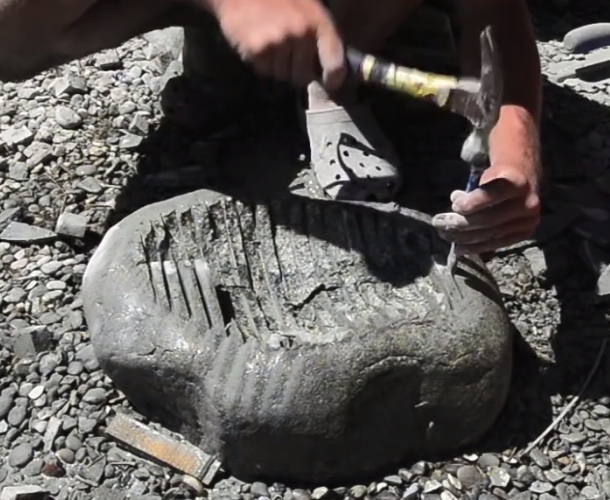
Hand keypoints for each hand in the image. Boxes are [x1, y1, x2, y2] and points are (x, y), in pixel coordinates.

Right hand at [212, 0, 345, 88]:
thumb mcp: (308, 8)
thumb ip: (319, 37)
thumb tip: (326, 70)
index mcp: (319, 21)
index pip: (335, 64)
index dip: (333, 80)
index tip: (329, 85)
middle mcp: (302, 32)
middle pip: (302, 77)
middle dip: (294, 71)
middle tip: (285, 54)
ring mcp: (279, 40)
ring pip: (281, 75)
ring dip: (275, 66)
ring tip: (270, 43)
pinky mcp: (259, 48)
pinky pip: (264, 70)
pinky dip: (260, 62)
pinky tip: (257, 42)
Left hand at [431, 163, 540, 254]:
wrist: (523, 180)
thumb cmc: (497, 177)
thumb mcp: (485, 175)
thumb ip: (472, 190)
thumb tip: (455, 202)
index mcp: (517, 183)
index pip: (492, 194)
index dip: (472, 202)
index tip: (454, 205)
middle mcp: (527, 203)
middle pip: (488, 219)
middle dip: (459, 223)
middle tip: (438, 222)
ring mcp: (527, 222)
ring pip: (490, 234)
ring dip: (463, 237)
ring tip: (444, 233)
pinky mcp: (524, 234)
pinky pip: (496, 244)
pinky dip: (475, 247)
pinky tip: (458, 247)